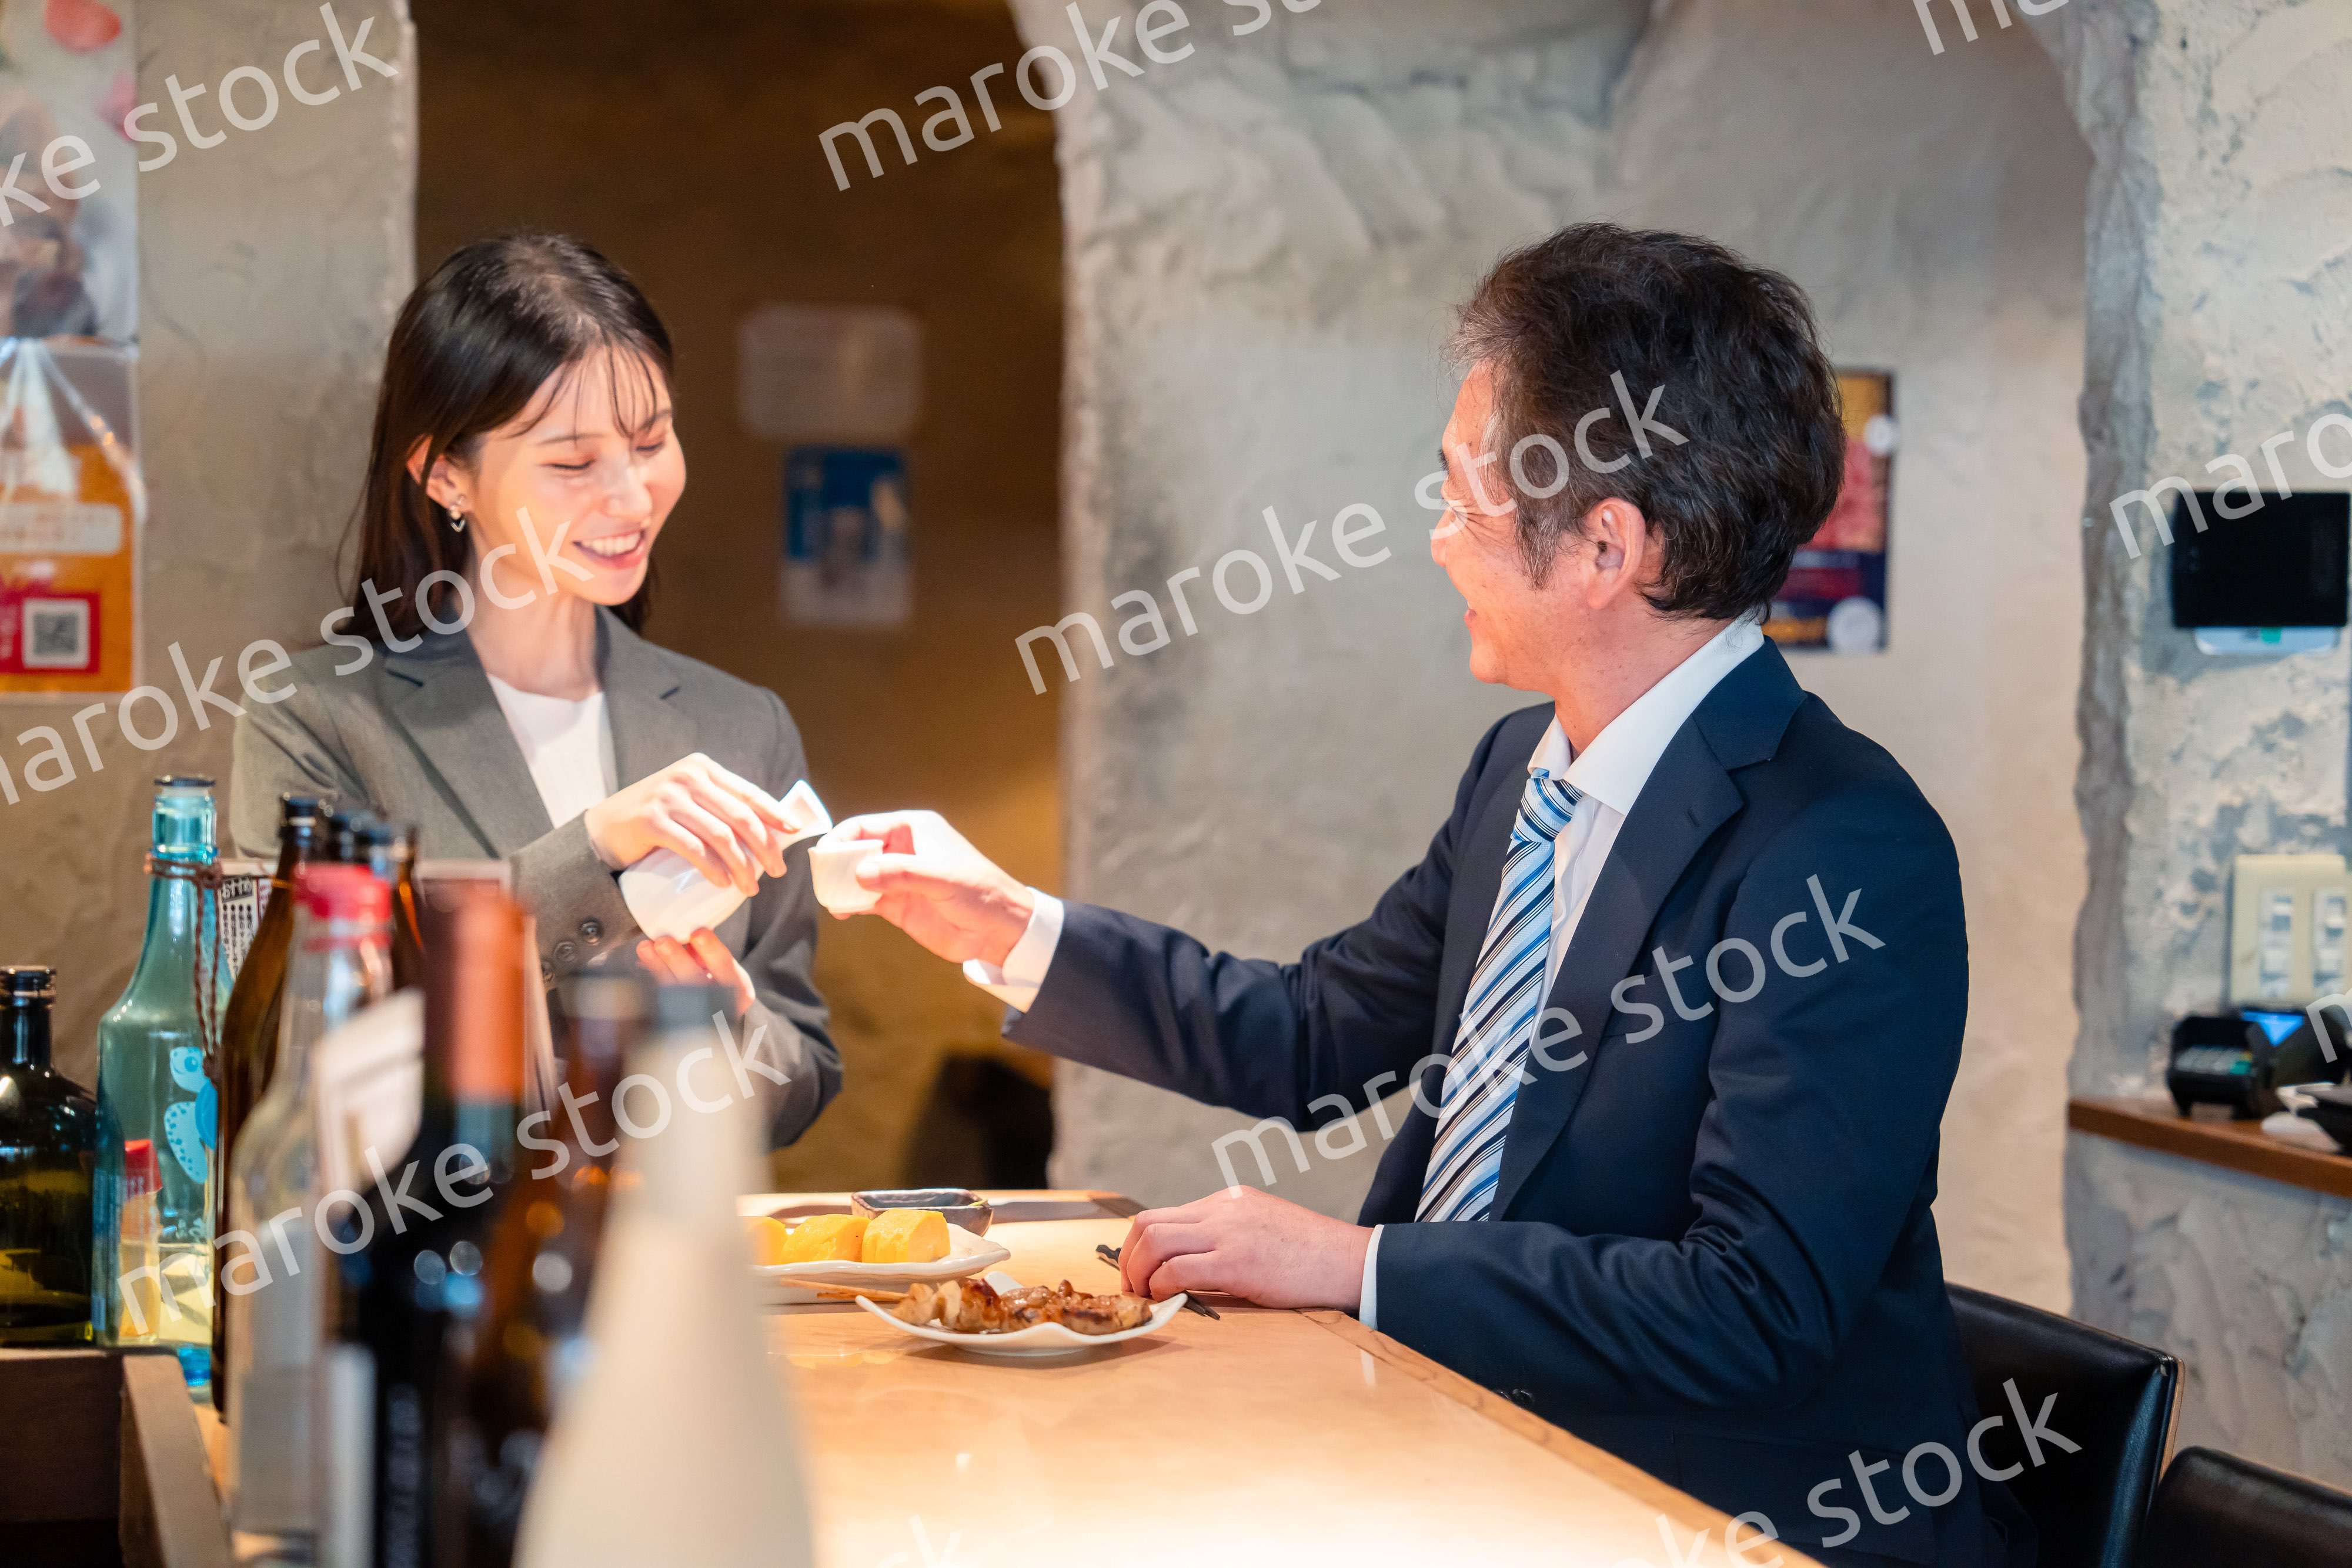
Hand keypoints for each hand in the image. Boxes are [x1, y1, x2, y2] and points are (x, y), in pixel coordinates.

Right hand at [584, 753, 804, 896]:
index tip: (793, 832)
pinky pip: (693, 848)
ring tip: (750, 888)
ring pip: (721, 835)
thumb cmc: (655, 820)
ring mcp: (668, 797)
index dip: (774, 813)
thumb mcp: (689, 802)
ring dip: (742, 866)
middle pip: (740, 816)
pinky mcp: (651, 820)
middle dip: (765, 847)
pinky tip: (722, 883)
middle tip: (777, 872)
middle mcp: (688, 777)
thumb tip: (766, 832)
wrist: (602, 829)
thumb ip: (717, 807)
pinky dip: (713, 868)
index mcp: (702, 768)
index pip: (748, 792)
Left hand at [634, 928, 756, 1016]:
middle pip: (695, 981)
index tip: (698, 932)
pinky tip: (643, 962)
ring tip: (645, 948)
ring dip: (657, 966)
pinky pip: (659, 995)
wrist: (717, 1014)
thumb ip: (709, 953)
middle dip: (677, 959)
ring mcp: (695, 1012)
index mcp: (736, 987)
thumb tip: (684, 934)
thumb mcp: (725, 969)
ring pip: (672, 989)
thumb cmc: (721, 983)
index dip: (711, 949)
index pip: (723, 966)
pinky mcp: (675, 1015)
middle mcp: (718, 1002)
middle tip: (662, 941)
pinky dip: (650, 976)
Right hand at [829, 810, 1035, 966]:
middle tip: (824, 881)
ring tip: (831, 899)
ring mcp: (897, 878)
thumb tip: (860, 873)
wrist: (999, 930)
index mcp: (913, 830)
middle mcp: (901, 850)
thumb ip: (902, 873)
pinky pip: (864, 900)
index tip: (826, 857)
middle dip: (837, 863)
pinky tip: (842, 912)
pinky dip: (850, 904)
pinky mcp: (896, 904)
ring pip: (856, 876)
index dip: (842, 838)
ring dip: (840, 886)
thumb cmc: (980, 893)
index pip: (866, 826)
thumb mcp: (943, 878)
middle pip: (855, 850)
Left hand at [1118, 1186, 1371, 1310]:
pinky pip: (1178, 1269)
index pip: (1163, 1215)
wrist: (1351, 1261)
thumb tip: (1188, 1269)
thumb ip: (1227, 1239)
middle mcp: (1221, 1211)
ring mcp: (1228, 1232)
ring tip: (1146, 1298)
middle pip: (1147, 1224)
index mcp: (1227, 1202)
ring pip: (1155, 1241)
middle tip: (1133, 1290)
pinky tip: (1168, 1301)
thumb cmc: (1312, 1256)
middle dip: (1128, 1260)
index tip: (1139, 1275)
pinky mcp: (1237, 1261)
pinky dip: (1162, 1286)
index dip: (1139, 1248)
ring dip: (1139, 1273)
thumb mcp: (1263, 1230)